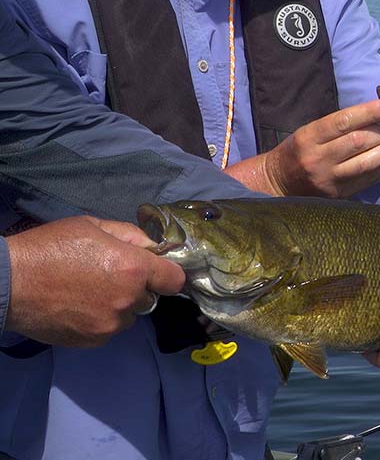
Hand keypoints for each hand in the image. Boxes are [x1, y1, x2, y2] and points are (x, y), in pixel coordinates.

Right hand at [5, 216, 185, 346]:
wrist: (8, 282)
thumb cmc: (49, 247)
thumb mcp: (92, 226)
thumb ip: (130, 235)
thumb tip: (153, 246)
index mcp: (133, 268)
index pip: (175, 279)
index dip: (167, 273)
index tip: (156, 271)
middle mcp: (128, 300)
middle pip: (150, 297)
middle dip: (136, 287)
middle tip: (108, 276)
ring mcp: (111, 324)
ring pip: (129, 315)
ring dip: (118, 306)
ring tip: (88, 291)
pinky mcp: (94, 340)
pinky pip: (109, 329)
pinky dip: (100, 320)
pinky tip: (78, 306)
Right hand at [226, 99, 379, 198]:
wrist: (280, 183)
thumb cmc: (299, 151)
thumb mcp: (311, 131)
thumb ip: (340, 124)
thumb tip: (379, 114)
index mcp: (309, 137)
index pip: (344, 121)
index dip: (371, 111)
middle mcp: (319, 158)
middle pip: (360, 142)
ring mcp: (331, 179)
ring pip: (368, 162)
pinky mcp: (341, 194)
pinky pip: (371, 178)